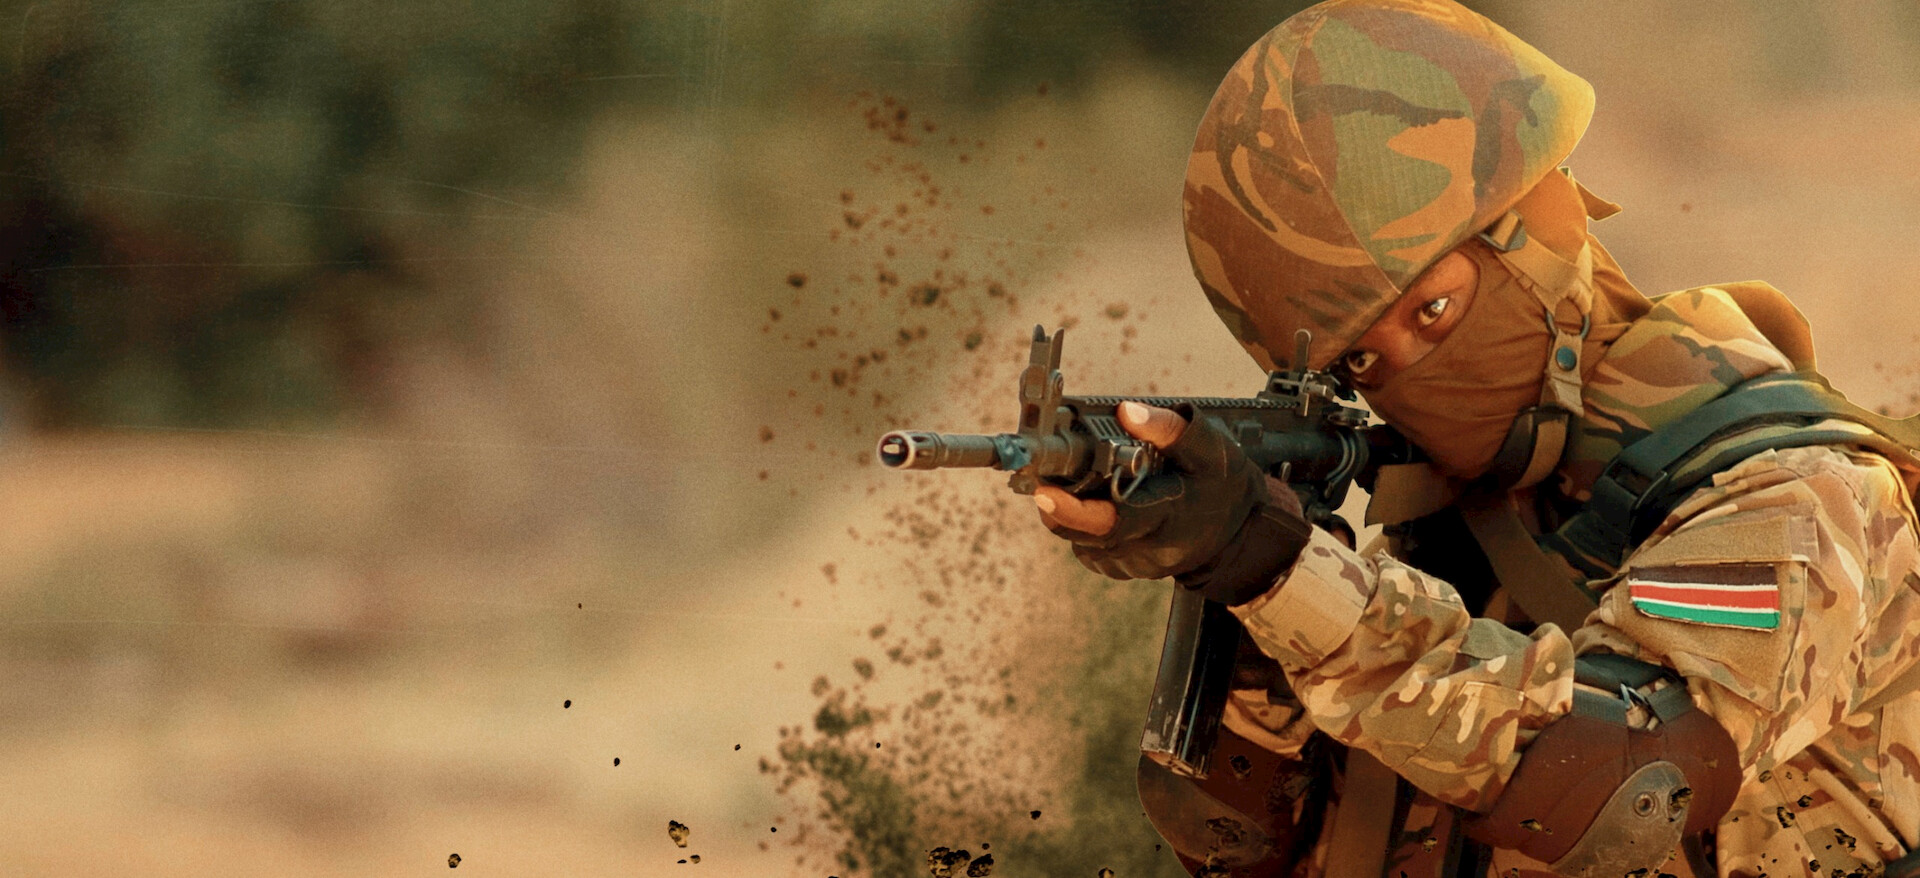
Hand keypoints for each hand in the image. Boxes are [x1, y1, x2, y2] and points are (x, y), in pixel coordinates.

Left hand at [1032, 401, 1312, 602]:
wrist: (1241, 529)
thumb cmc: (1222, 481)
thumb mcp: (1209, 446)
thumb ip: (1169, 429)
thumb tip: (1125, 412)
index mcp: (1171, 514)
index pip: (1116, 520)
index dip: (1074, 510)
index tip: (1044, 492)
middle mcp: (1154, 548)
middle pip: (1090, 537)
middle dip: (1060, 511)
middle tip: (1044, 485)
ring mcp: (1140, 564)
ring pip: (1086, 544)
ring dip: (1071, 517)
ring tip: (1073, 489)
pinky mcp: (1131, 570)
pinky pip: (1093, 551)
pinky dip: (1085, 529)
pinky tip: (1095, 506)